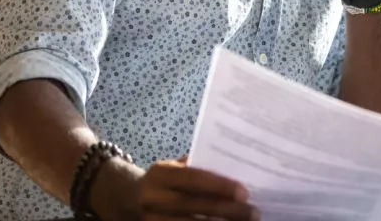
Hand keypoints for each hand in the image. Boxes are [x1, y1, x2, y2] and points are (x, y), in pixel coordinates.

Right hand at [97, 156, 258, 220]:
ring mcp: (152, 219)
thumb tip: (234, 166)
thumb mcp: (174, 167)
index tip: (244, 192)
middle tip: (253, 212)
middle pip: (195, 205)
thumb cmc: (164, 180)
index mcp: (160, 174)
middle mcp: (153, 197)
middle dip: (227, 210)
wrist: (127, 196)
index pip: (193, 179)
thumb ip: (197, 166)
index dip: (219, 186)